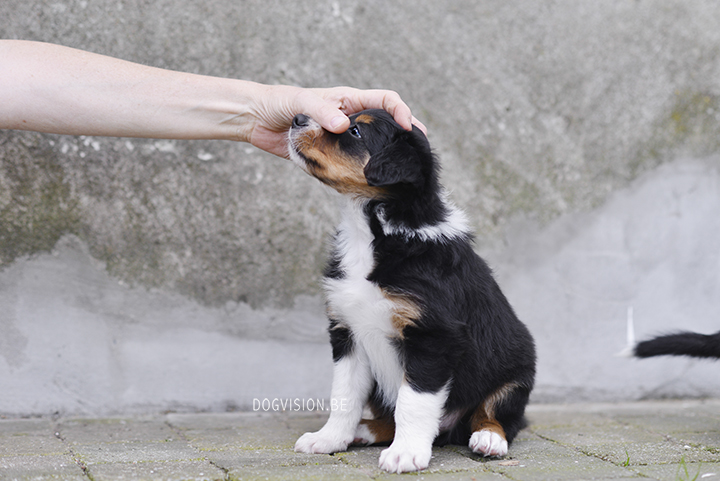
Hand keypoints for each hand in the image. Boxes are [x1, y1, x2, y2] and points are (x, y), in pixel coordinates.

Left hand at [247, 85, 425, 157]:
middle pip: (386, 125)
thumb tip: (343, 125)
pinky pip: (352, 163)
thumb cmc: (279, 102)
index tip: (408, 127)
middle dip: (405, 135)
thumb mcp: (301, 102)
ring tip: (402, 169)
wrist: (256, 119)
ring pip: (373, 146)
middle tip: (418, 152)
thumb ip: (321, 111)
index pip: (385, 101)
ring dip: (387, 155)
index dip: (401, 111)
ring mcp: (342, 138)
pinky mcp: (330, 154)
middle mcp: (350, 118)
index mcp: (349, 100)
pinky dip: (363, 171)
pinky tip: (372, 181)